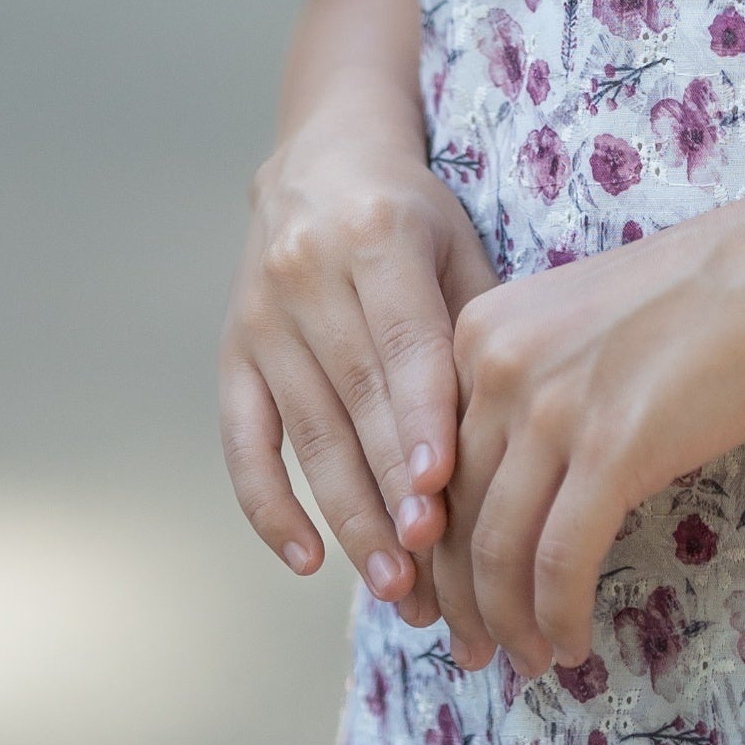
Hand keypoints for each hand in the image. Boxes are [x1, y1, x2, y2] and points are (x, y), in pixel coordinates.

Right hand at [221, 55, 498, 619]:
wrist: (321, 159)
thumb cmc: (414, 216)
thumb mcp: (458, 245)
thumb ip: (476, 330)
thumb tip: (513, 438)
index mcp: (378, 236)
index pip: (403, 343)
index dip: (419, 421)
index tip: (438, 493)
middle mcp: (308, 274)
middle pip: (353, 399)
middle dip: (389, 491)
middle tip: (429, 573)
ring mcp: (261, 316)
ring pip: (305, 432)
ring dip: (346, 516)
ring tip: (391, 586)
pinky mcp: (231, 351)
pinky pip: (243, 440)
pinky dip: (268, 505)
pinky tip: (306, 559)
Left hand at [432, 195, 744, 681]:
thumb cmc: (692, 300)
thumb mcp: (572, 326)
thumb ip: (524, 388)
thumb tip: (509, 486)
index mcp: (477, 334)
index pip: (426, 465)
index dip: (430, 547)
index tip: (442, 598)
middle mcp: (495, 368)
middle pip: (451, 513)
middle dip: (459, 599)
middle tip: (476, 652)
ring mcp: (550, 409)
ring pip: (498, 549)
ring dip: (509, 622)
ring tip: (528, 661)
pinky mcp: (609, 449)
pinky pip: (562, 559)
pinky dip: (558, 615)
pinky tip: (571, 643)